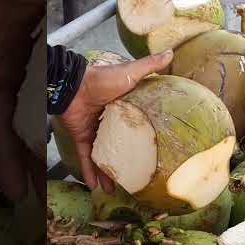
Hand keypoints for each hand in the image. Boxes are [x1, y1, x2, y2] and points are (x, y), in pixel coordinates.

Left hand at [60, 50, 173, 192]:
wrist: (75, 86)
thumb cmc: (103, 79)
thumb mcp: (130, 73)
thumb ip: (149, 66)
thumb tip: (170, 53)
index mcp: (122, 110)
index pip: (133, 128)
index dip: (140, 140)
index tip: (150, 152)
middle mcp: (108, 123)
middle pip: (117, 147)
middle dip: (123, 163)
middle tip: (133, 178)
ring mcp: (95, 132)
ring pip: (103, 157)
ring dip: (107, 174)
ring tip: (114, 191)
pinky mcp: (82, 138)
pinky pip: (87, 158)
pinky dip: (89, 172)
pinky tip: (95, 186)